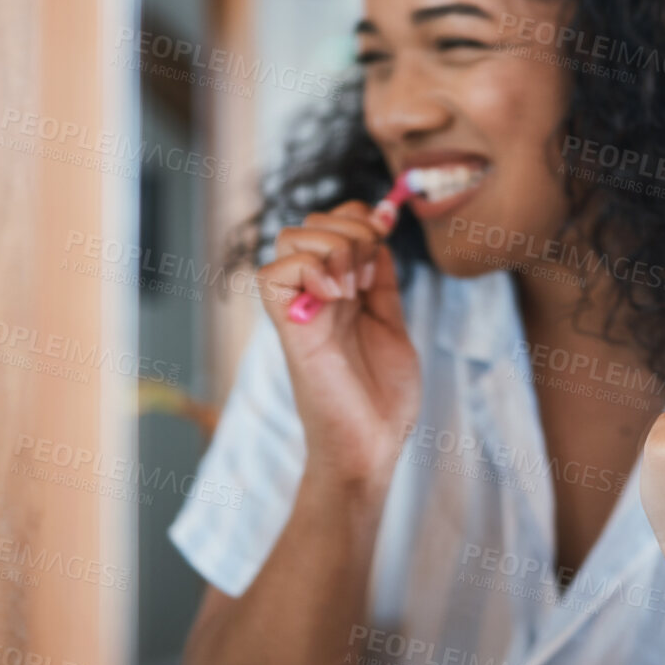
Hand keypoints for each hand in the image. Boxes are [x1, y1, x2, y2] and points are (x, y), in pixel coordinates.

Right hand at [258, 201, 421, 492]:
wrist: (372, 446)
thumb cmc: (380, 397)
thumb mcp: (391, 323)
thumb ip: (382, 281)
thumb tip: (380, 232)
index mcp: (336, 291)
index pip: (331, 225)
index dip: (357, 218)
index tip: (384, 237)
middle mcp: (313, 295)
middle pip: (309, 223)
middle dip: (351, 231)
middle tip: (369, 275)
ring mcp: (299, 309)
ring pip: (290, 238)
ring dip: (334, 249)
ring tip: (353, 289)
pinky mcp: (290, 330)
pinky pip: (272, 275)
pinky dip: (309, 269)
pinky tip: (335, 296)